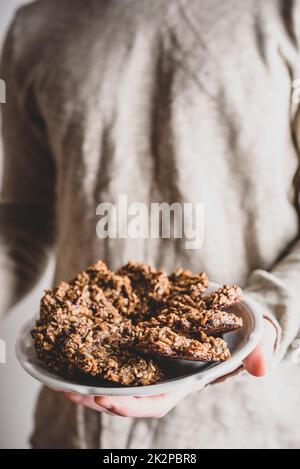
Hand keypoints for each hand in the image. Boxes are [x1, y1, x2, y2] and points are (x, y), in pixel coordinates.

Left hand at [63, 317, 277, 417]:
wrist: (229, 314)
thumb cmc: (241, 328)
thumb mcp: (256, 336)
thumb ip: (259, 350)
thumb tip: (261, 368)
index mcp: (185, 379)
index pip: (157, 401)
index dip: (132, 404)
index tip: (107, 400)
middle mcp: (163, 374)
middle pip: (125, 395)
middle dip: (97, 397)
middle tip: (67, 389)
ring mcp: (150, 360)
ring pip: (114, 377)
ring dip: (86, 379)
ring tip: (57, 375)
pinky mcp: (141, 343)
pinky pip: (114, 355)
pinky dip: (94, 355)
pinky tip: (73, 346)